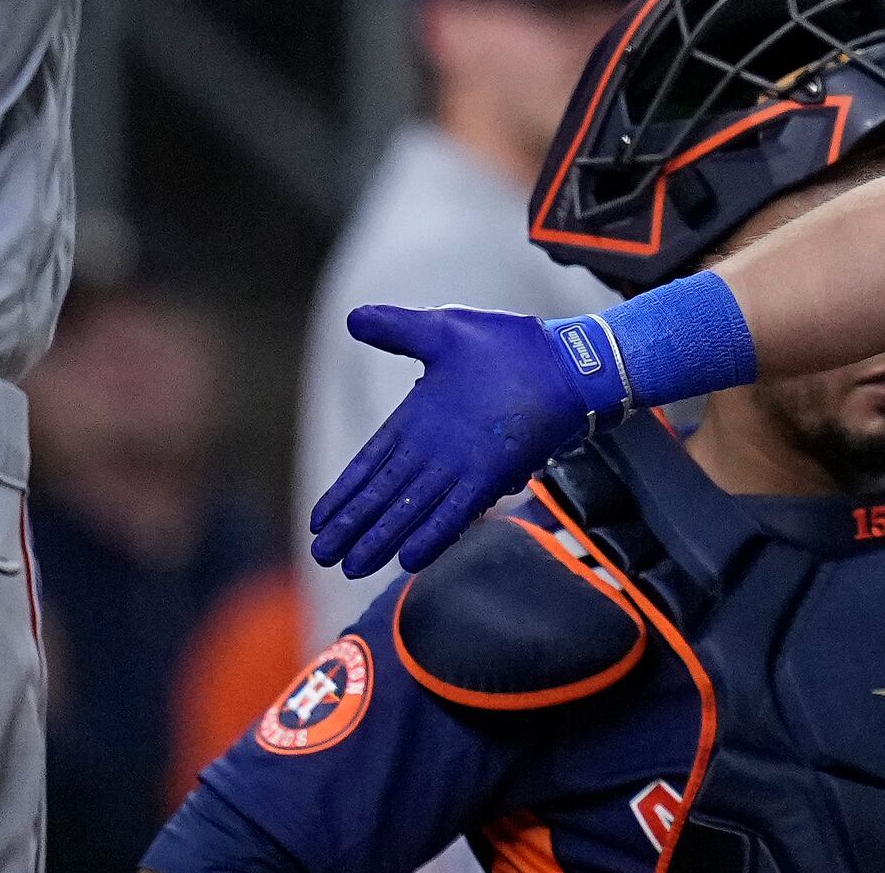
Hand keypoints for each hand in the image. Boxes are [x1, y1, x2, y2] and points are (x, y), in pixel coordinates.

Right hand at [309, 306, 591, 577]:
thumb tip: (351, 318)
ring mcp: (463, 464)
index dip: (345, 492)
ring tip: (354, 566)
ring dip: (384, 538)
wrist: (565, 358)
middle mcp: (436, 450)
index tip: (318, 519)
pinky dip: (434, 533)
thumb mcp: (443, 330)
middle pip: (385, 494)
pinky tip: (409, 558)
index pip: (372, 462)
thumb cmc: (509, 345)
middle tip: (323, 556)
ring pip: (413, 509)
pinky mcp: (493, 470)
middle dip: (354, 525)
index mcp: (418, 419)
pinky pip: (457, 509)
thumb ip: (397, 328)